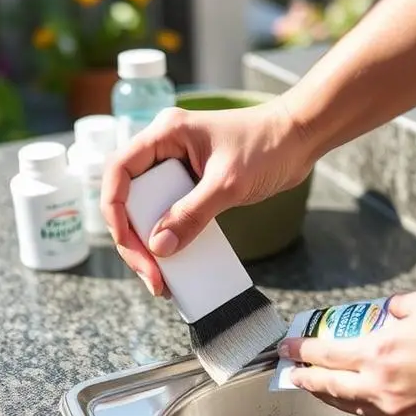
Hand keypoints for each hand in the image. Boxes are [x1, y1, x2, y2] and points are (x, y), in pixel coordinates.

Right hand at [101, 97, 313, 296]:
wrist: (300, 137)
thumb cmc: (269, 145)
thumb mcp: (228, 184)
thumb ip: (192, 214)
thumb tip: (159, 248)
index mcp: (165, 135)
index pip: (119, 172)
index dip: (115, 212)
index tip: (130, 245)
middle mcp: (164, 149)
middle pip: (129, 199)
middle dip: (134, 241)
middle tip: (151, 275)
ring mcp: (177, 168)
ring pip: (147, 211)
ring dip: (149, 247)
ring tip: (162, 280)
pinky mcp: (192, 185)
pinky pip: (170, 215)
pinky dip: (170, 241)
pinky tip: (177, 266)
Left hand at [278, 290, 415, 415]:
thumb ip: (399, 308)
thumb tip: (391, 311)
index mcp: (378, 355)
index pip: (326, 354)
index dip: (302, 351)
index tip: (289, 349)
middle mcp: (381, 388)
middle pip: (330, 387)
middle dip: (307, 379)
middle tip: (294, 374)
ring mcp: (399, 411)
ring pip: (353, 407)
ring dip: (333, 397)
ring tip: (322, 389)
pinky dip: (366, 407)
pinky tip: (365, 401)